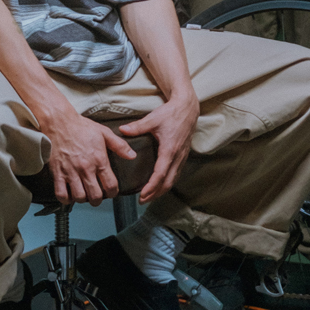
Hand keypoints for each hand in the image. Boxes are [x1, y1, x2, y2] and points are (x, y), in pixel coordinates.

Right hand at [39, 106, 135, 204]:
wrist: (59, 122)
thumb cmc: (81, 127)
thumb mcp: (104, 133)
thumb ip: (120, 145)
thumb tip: (132, 156)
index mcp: (99, 160)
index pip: (110, 185)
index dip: (113, 193)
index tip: (111, 192)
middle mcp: (85, 168)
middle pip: (95, 196)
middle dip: (98, 200)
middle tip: (97, 197)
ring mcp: (70, 172)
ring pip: (79, 197)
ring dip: (83, 199)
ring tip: (84, 195)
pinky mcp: (57, 173)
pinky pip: (61, 194)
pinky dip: (66, 199)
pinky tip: (70, 195)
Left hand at [119, 88, 198, 202]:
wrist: (188, 108)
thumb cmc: (171, 113)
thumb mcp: (152, 119)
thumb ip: (137, 127)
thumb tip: (121, 131)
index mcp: (170, 150)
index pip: (160, 174)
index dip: (151, 187)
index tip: (142, 195)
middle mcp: (178, 156)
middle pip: (168, 182)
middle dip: (156, 194)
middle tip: (142, 200)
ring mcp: (182, 156)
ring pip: (174, 179)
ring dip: (162, 190)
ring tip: (150, 196)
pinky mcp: (184, 155)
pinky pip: (176, 173)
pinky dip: (168, 182)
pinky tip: (161, 184)